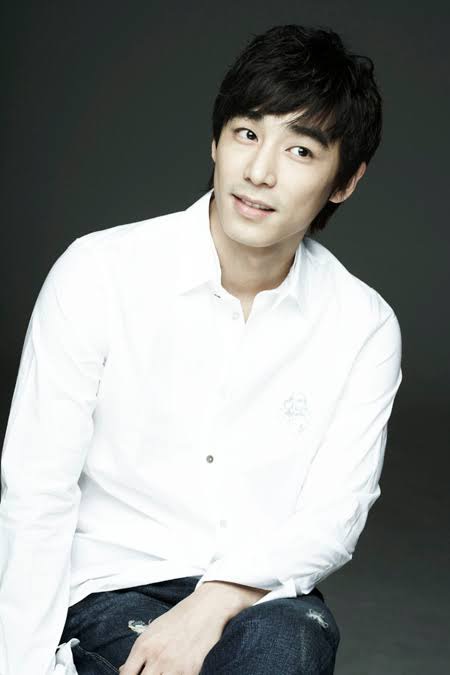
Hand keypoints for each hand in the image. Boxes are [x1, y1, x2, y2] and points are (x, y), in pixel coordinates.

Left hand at [117, 584, 237, 674]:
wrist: (206, 609)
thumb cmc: (179, 618)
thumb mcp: (153, 630)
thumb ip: (138, 653)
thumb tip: (124, 671)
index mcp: (143, 646)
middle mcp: (156, 658)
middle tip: (151, 674)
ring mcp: (174, 666)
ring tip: (163, 673)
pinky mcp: (190, 672)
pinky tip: (176, 672)